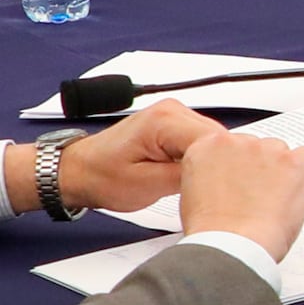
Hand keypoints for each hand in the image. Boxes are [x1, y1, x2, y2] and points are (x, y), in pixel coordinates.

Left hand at [51, 100, 227, 217]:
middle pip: (218, 140)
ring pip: (213, 142)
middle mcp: (172, 110)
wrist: (81, 170)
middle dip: (217, 167)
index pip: (216, 142)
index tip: (220, 191)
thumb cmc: (101, 176)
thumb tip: (217, 176)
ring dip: (210, 165)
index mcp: (165, 120)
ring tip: (197, 186)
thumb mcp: (147, 186)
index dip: (223, 169)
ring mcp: (174, 115)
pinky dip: (202, 161)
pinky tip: (193, 178)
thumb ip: (186, 178)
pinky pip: (202, 143)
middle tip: (210, 194)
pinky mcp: (174, 125)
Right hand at [171, 120, 303, 255]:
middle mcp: (237, 142)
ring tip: (276, 204)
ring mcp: (267, 150)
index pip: (228, 143)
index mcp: (208, 146)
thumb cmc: (211, 232)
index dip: (238, 165)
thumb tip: (224, 180)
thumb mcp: (193, 195)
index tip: (242, 182)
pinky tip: (303, 192)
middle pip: (257, 146)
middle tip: (259, 199)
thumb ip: (209, 176)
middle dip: (260, 170)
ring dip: (283, 173)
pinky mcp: (294, 163)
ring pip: (282, 152)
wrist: (229, 247)